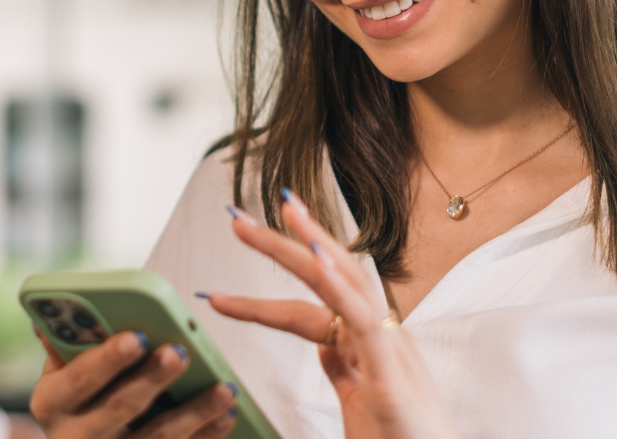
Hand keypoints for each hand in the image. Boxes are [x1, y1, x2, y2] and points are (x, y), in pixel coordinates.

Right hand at [29, 329, 238, 438]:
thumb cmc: (73, 402)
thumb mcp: (58, 376)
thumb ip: (67, 345)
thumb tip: (67, 310)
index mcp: (52, 403)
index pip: (80, 378)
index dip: (108, 358)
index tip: (137, 336)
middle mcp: (76, 436)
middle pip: (120, 408)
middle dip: (153, 379)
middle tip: (179, 353)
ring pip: (158, 437)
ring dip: (195, 412)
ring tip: (223, 388)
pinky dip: (205, 434)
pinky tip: (226, 414)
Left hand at [203, 192, 457, 438]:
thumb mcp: (359, 403)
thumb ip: (343, 371)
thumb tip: (324, 347)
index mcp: (369, 342)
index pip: (313, 303)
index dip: (269, 291)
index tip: (223, 284)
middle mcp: (382, 336)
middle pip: (329, 277)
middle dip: (283, 244)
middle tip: (237, 218)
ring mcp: (390, 350)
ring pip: (346, 284)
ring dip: (309, 245)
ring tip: (280, 213)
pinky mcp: (393, 374)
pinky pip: (363, 320)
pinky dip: (338, 287)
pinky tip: (316, 261)